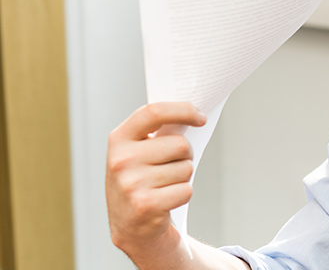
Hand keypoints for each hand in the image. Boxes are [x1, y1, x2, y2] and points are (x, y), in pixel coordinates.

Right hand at [106, 102, 205, 256]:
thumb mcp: (137, 153)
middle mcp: (121, 160)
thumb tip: (192, 113)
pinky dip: (183, 194)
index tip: (201, 118)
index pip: (153, 112)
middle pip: (180, 144)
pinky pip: (186, 190)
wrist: (130, 226)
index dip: (183, 110)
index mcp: (118, 139)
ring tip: (163, 185)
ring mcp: (131, 183)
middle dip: (185, 155)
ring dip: (183, 177)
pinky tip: (166, 201)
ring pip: (186, 168)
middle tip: (171, 167)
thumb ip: (157, 132)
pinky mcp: (146, 205)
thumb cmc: (140, 182)